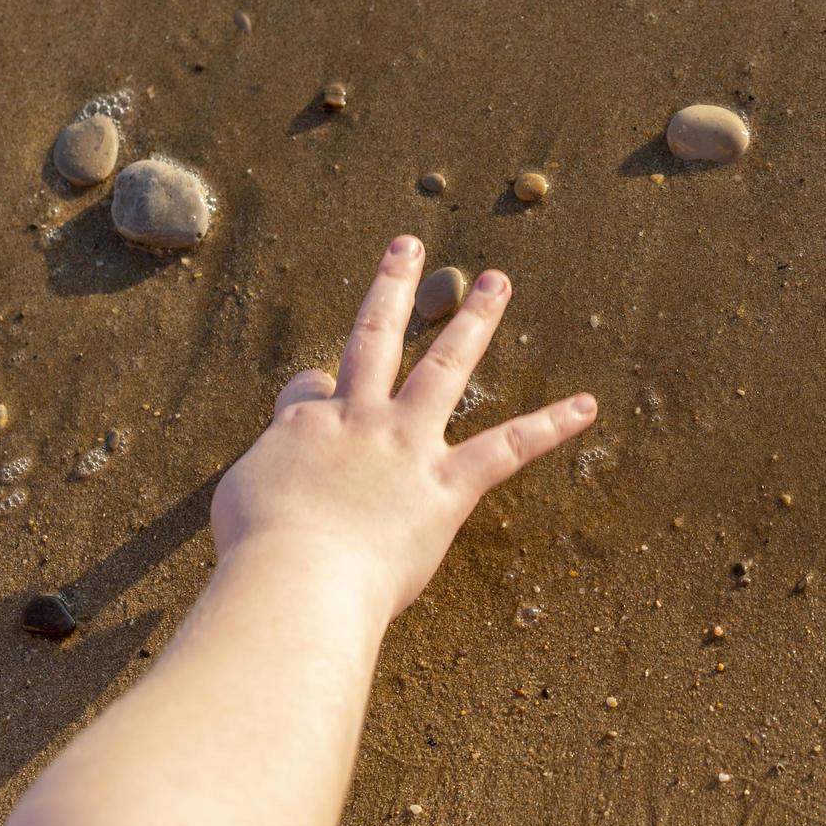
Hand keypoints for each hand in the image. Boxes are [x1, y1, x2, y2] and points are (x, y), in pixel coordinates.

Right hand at [209, 234, 596, 614]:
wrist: (297, 579)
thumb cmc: (258, 555)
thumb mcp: (240, 504)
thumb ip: (268, 478)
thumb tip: (282, 481)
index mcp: (304, 425)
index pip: (310, 388)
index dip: (313, 394)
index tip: (317, 405)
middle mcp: (358, 419)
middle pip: (375, 337)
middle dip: (394, 287)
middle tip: (410, 246)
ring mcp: (407, 446)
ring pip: (444, 367)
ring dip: (474, 321)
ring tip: (498, 281)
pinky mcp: (448, 486)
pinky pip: (509, 448)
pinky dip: (550, 426)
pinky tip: (586, 407)